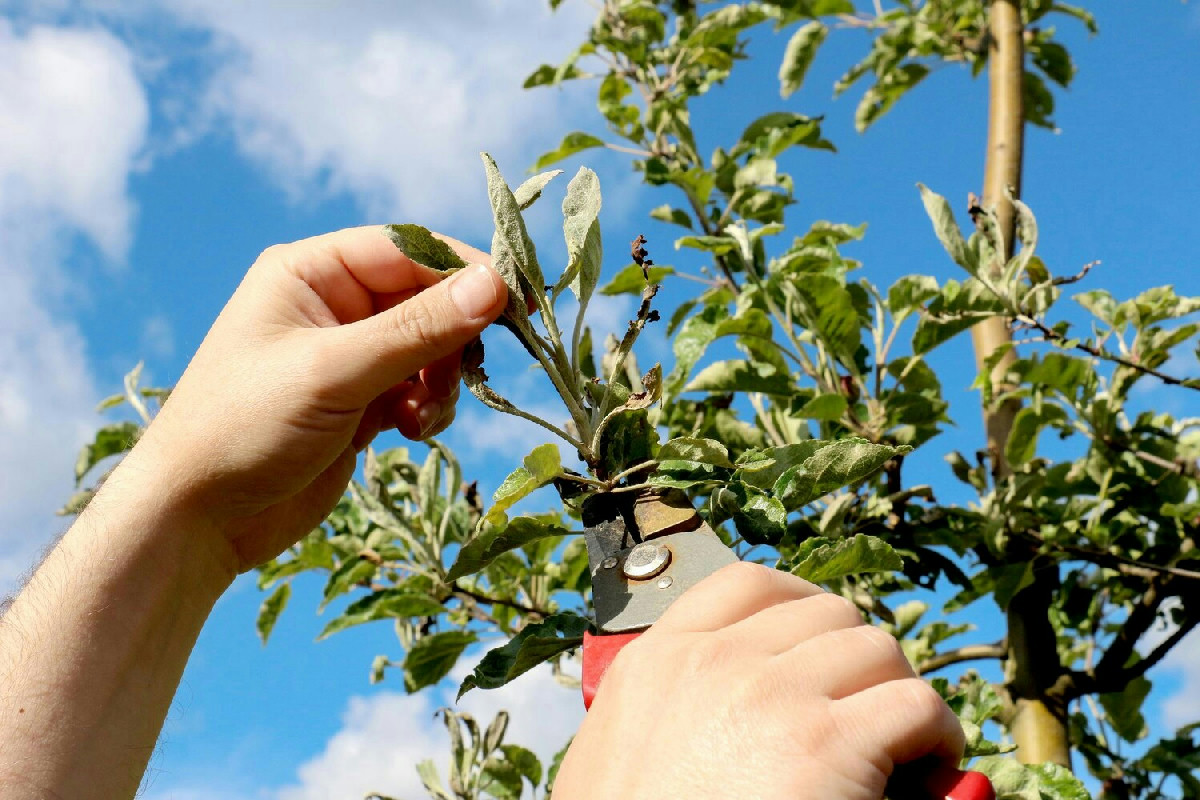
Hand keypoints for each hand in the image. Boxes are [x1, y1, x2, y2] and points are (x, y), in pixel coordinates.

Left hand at [127, 226, 506, 573]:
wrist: (197, 519)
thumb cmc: (245, 427)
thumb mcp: (334, 372)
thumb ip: (417, 329)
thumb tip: (493, 285)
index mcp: (311, 273)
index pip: (408, 250)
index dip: (464, 271)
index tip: (516, 302)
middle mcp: (332, 306)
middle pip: (428, 299)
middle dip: (454, 338)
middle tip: (468, 373)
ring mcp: (348, 357)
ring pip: (431, 348)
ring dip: (443, 380)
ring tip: (423, 415)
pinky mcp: (360, 403)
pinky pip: (420, 389)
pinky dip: (429, 408)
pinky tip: (411, 431)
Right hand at [554, 562, 964, 799]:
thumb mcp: (614, 759)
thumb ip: (665, 712)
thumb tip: (712, 716)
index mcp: (655, 665)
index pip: (746, 585)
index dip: (800, 607)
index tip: (822, 648)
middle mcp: (712, 663)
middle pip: (825, 612)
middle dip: (855, 658)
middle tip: (862, 712)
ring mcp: (769, 696)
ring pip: (876, 648)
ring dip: (895, 693)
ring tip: (896, 746)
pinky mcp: (825, 745)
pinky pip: (917, 705)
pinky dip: (935, 736)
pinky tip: (923, 775)